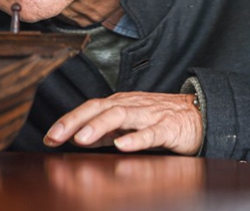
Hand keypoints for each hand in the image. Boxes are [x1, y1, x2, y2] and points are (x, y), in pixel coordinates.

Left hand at [43, 92, 203, 155]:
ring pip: (121, 116)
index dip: (67, 121)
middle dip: (74, 121)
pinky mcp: (169, 127)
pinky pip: (152, 132)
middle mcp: (131, 105)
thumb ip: (104, 129)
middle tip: (55, 136)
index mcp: (119, 104)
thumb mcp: (128, 123)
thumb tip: (75, 136)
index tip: (48, 137)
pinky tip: (121, 145)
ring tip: (82, 139)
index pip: (88, 108)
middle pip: (98, 108)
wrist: (201, 113)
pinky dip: (136, 138)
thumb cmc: (160, 118)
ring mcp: (150, 115)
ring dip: (99, 126)